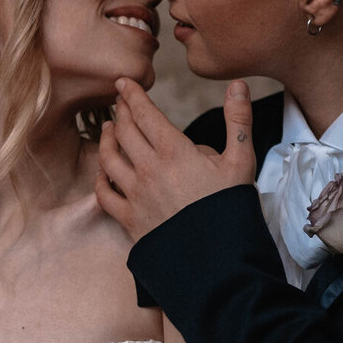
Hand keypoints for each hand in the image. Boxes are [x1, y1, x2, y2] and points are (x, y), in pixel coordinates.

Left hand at [96, 79, 256, 242]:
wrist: (218, 260)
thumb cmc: (231, 209)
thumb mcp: (242, 162)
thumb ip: (238, 120)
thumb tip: (238, 85)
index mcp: (174, 152)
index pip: (144, 113)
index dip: (131, 94)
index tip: (122, 82)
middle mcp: (148, 170)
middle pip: (124, 131)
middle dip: (119, 111)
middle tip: (118, 101)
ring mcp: (136, 195)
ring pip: (108, 159)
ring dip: (106, 139)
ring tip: (108, 128)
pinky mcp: (130, 220)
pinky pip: (104, 194)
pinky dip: (100, 178)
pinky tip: (103, 172)